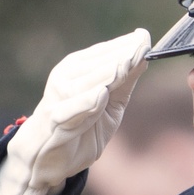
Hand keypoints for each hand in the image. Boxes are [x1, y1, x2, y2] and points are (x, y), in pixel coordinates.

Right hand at [0, 28, 150, 194]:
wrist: (46, 157)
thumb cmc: (80, 127)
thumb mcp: (110, 105)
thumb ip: (125, 82)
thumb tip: (144, 55)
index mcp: (78, 68)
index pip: (106, 52)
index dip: (128, 45)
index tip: (147, 37)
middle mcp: (66, 77)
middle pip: (99, 65)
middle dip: (123, 56)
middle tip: (143, 47)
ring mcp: (59, 97)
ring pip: (87, 84)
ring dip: (107, 74)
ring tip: (127, 64)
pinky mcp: (54, 120)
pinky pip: (71, 111)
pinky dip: (85, 103)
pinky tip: (100, 95)